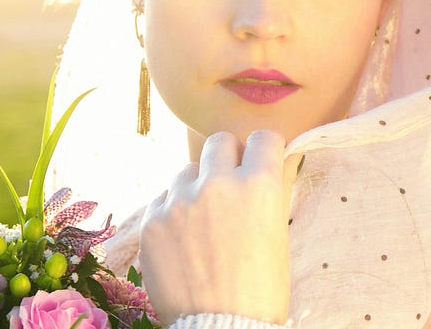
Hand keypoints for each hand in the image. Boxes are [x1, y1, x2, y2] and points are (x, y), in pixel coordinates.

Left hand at [139, 130, 299, 325]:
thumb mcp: (278, 238)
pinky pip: (162, 200)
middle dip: (227, 159)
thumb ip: (270, 196)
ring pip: (187, 171)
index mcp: (259, 186)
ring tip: (201, 220)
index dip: (264, 150)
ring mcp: (180, 201)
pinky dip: (172, 213)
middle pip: (219, 143)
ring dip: (196, 186)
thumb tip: (271, 168)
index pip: (263, 138)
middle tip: (229, 184)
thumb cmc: (260, 292)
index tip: (260, 160)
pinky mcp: (151, 221)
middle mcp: (218, 185)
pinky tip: (181, 240)